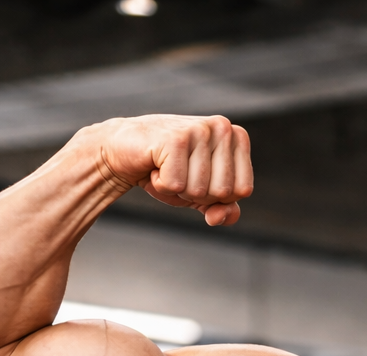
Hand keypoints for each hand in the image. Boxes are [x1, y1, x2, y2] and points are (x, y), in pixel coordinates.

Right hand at [92, 114, 252, 226]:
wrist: (123, 152)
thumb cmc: (167, 170)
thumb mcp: (202, 194)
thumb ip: (223, 208)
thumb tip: (222, 216)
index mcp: (236, 136)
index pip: (243, 190)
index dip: (218, 196)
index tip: (198, 177)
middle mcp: (222, 128)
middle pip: (223, 192)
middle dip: (197, 194)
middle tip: (179, 172)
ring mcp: (199, 130)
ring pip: (199, 191)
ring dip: (177, 189)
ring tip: (166, 167)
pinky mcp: (175, 138)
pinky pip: (176, 186)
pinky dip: (161, 185)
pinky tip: (155, 165)